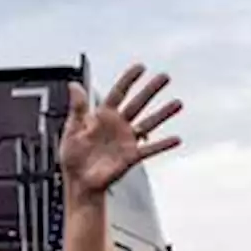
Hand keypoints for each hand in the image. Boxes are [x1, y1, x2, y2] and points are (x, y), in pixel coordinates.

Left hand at [59, 63, 182, 196]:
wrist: (79, 183)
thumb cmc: (73, 157)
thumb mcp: (72, 130)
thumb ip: (78, 108)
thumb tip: (74, 85)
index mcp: (103, 116)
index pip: (118, 93)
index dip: (129, 79)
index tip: (141, 67)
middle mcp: (118, 125)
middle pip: (138, 103)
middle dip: (151, 90)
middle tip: (165, 77)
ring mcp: (127, 140)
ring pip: (148, 123)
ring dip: (163, 113)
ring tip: (178, 103)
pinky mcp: (131, 156)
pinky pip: (150, 150)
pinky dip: (163, 145)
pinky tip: (176, 139)